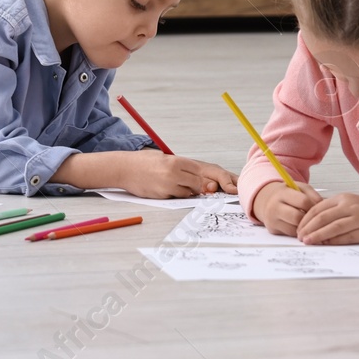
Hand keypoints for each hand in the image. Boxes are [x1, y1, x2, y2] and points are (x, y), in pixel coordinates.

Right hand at [119, 151, 237, 197]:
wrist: (123, 168)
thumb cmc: (147, 164)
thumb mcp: (168, 162)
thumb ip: (187, 172)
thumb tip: (208, 185)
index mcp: (179, 160)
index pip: (209, 169)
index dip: (225, 178)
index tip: (235, 185)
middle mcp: (176, 171)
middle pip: (205, 181)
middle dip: (218, 187)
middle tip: (229, 192)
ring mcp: (169, 183)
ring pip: (193, 192)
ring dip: (194, 191)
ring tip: (179, 183)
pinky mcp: (162, 194)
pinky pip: (179, 197)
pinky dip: (180, 195)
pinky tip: (168, 188)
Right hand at [252, 181, 323, 235]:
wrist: (268, 200)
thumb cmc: (288, 194)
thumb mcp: (300, 188)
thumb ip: (313, 195)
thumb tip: (323, 207)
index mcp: (282, 192)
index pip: (303, 201)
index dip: (314, 206)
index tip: (319, 208)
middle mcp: (274, 206)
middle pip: (297, 217)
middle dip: (309, 219)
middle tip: (314, 218)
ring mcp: (272, 219)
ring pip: (294, 228)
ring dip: (305, 227)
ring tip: (309, 222)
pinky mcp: (273, 229)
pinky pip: (291, 234)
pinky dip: (299, 232)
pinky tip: (302, 226)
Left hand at [297, 193, 358, 244]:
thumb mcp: (351, 203)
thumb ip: (334, 210)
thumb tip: (313, 222)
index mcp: (343, 198)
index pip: (318, 207)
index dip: (306, 219)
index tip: (298, 228)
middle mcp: (350, 206)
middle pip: (323, 217)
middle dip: (308, 228)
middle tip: (299, 237)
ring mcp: (358, 218)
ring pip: (333, 227)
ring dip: (318, 235)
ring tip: (307, 241)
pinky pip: (346, 237)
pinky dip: (333, 241)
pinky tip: (325, 245)